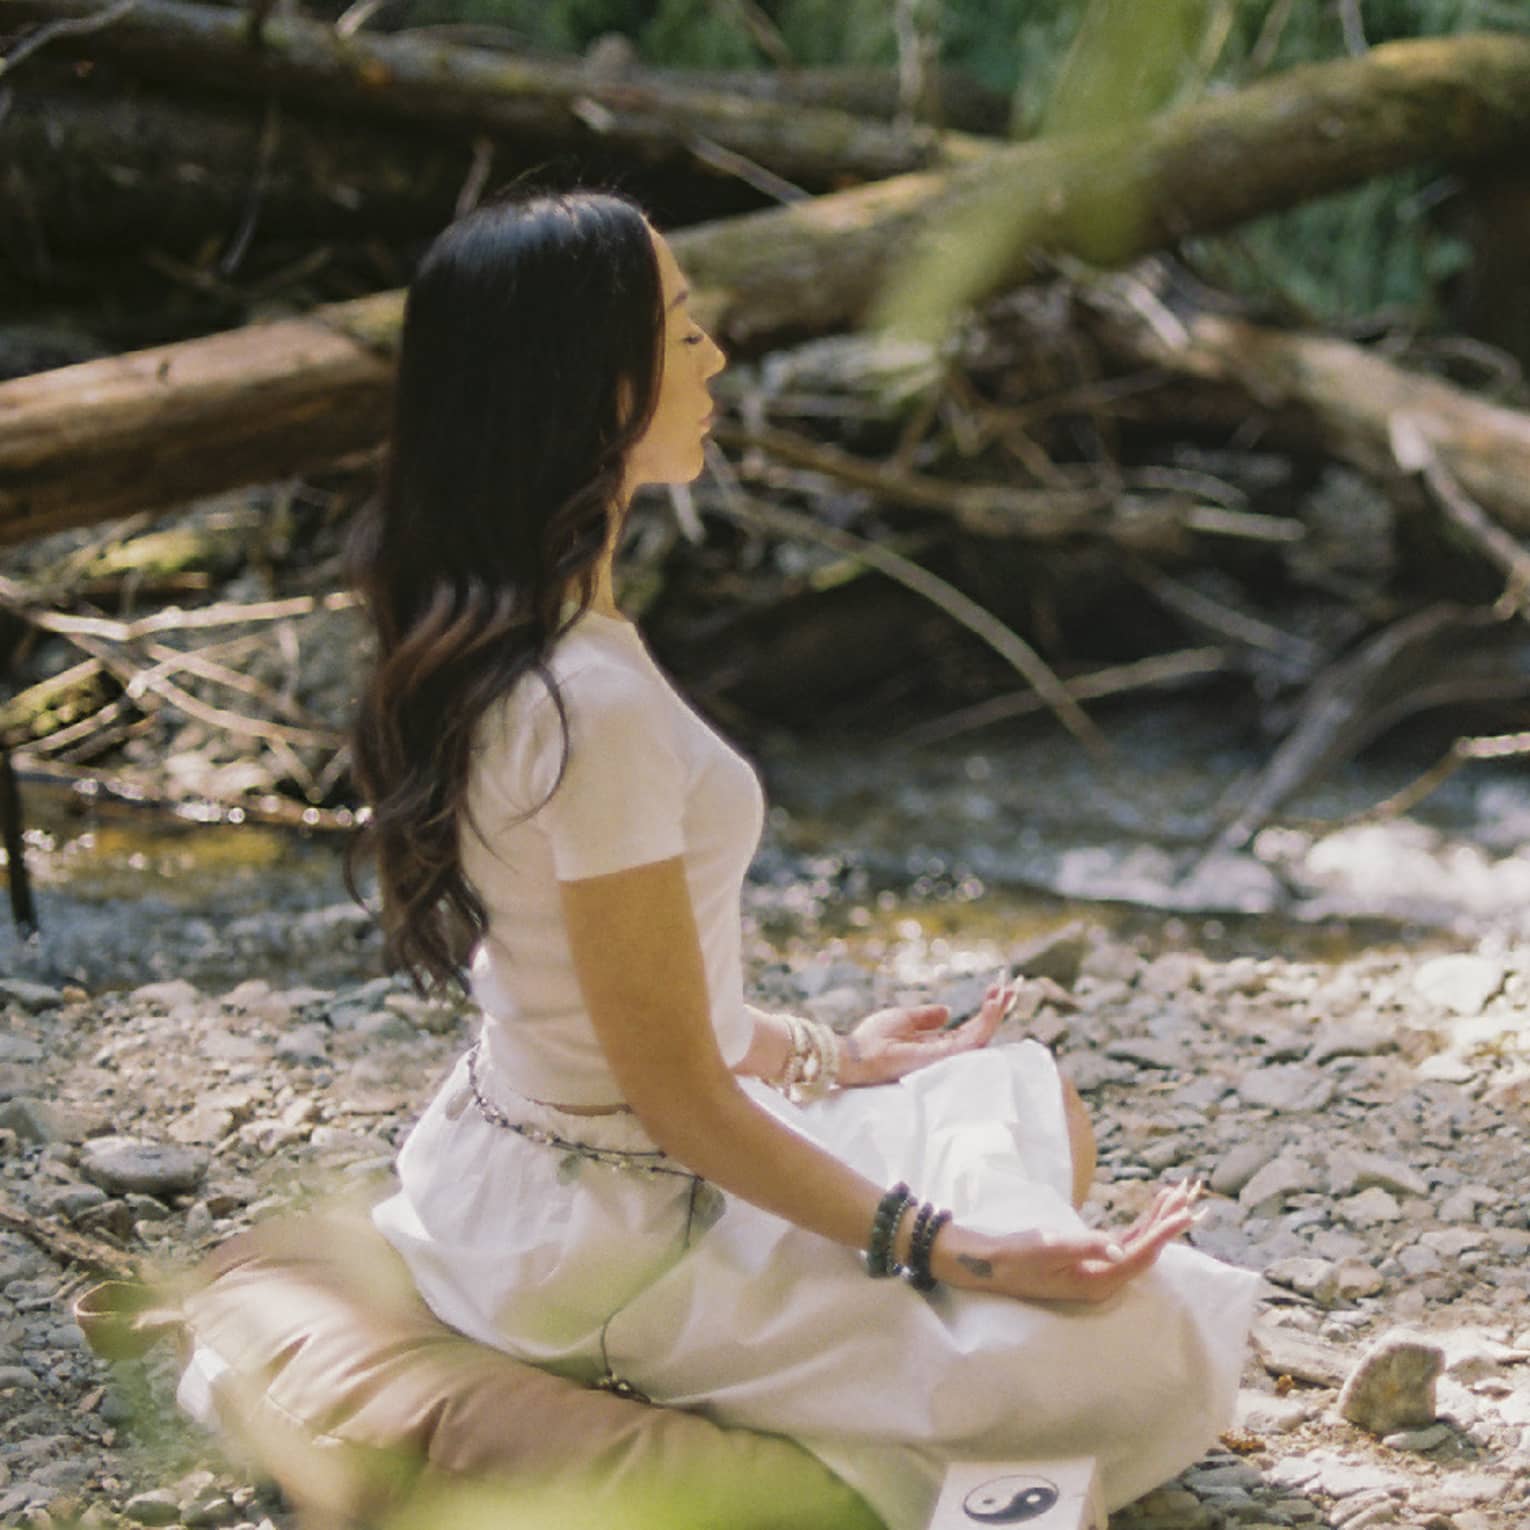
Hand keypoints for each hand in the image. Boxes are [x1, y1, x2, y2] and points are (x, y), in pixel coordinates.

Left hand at [839, 976, 1017, 1087]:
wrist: (858, 1053)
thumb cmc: (874, 1038)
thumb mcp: (904, 1019)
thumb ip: (927, 1016)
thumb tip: (946, 1010)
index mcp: (937, 1045)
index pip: (969, 1028)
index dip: (984, 1010)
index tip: (995, 988)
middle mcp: (946, 1053)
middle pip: (980, 1032)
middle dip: (998, 1010)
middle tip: (1012, 986)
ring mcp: (946, 1057)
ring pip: (982, 1036)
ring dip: (996, 1014)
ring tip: (1007, 991)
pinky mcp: (943, 1057)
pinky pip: (972, 1040)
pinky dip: (986, 1022)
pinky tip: (993, 1003)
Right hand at [937, 1178, 1203, 1303]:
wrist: (990, 1263)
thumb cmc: (1015, 1255)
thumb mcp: (1046, 1247)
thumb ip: (1083, 1246)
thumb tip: (1118, 1248)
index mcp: (1097, 1281)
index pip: (1140, 1255)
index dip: (1164, 1233)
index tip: (1185, 1212)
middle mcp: (1104, 1280)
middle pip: (1145, 1250)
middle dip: (1167, 1223)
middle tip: (1190, 1196)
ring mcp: (1098, 1271)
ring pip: (1138, 1245)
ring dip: (1157, 1221)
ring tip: (1177, 1196)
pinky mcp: (1090, 1261)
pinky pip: (1125, 1242)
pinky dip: (1141, 1224)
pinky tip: (1152, 1211)